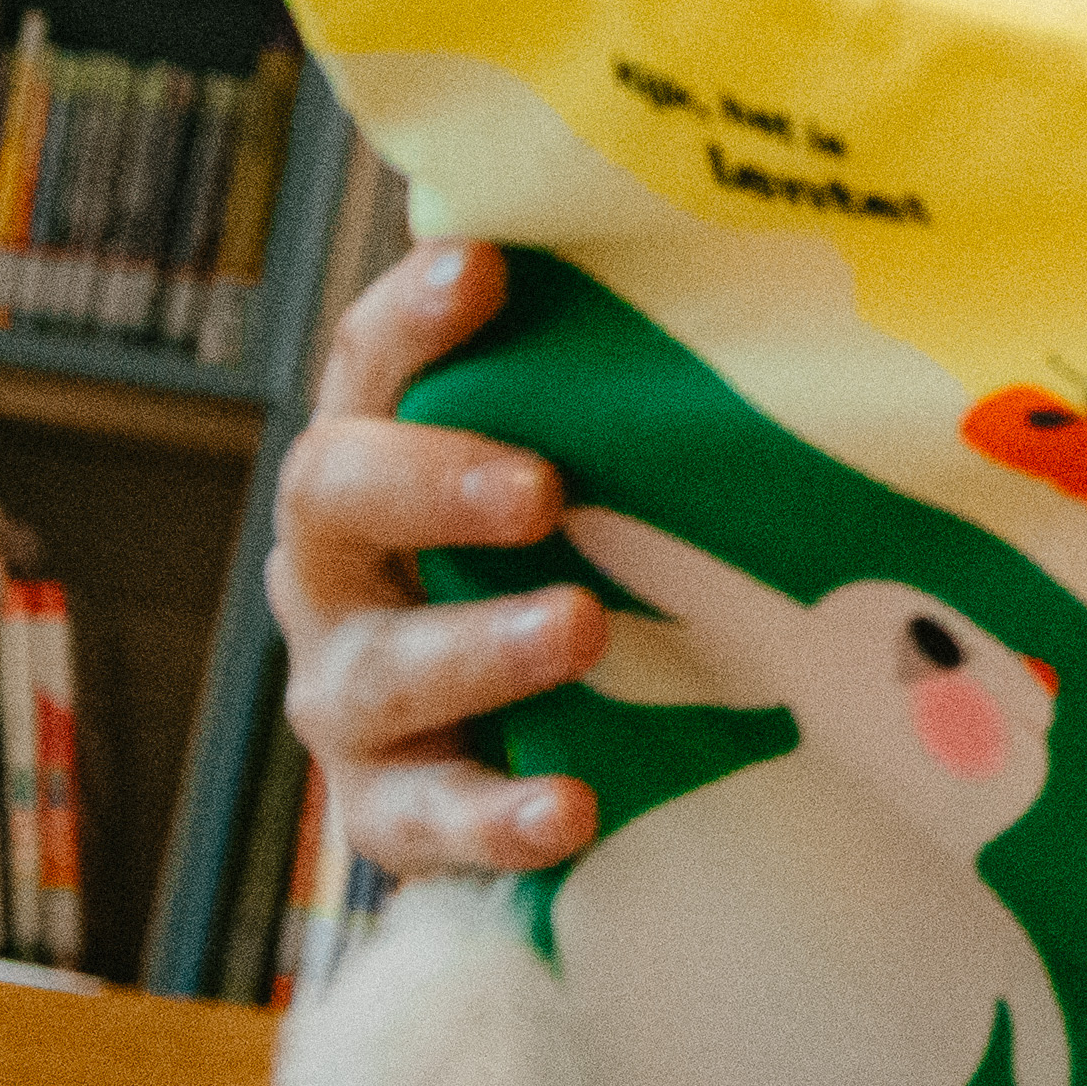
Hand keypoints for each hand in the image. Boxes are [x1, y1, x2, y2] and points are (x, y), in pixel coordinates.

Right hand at [271, 241, 603, 876]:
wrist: (557, 746)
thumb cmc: (584, 556)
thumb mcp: (594, 466)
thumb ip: (619, 384)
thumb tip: (750, 265)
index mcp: (379, 459)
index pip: (374, 367)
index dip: (414, 318)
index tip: (484, 269)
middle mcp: (341, 570)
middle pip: (336, 498)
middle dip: (432, 484)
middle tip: (540, 487)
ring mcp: (353, 693)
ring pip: (379, 669)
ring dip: (479, 648)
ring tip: (578, 628)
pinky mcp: (391, 807)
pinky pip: (424, 820)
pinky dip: (495, 818)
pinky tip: (570, 809)